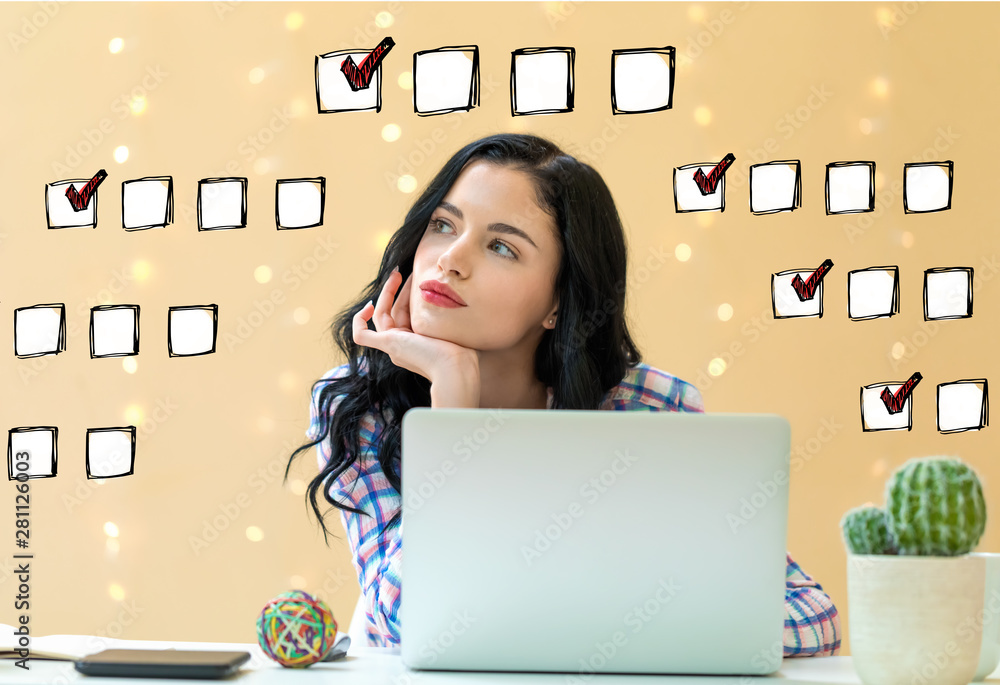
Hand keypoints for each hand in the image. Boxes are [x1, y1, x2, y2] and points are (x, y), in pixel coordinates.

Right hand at [353, 268, 478, 383]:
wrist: (457, 369)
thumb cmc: (462, 353)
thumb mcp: (454, 329)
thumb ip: (448, 317)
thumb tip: (455, 298)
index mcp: (417, 346)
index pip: (407, 316)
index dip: (409, 297)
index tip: (417, 281)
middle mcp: (402, 348)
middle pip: (394, 313)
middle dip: (399, 290)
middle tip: (405, 271)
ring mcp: (393, 347)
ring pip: (382, 316)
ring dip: (388, 293)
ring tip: (397, 274)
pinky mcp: (388, 344)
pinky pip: (362, 336)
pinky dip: (359, 322)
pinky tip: (367, 307)